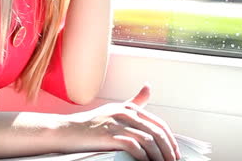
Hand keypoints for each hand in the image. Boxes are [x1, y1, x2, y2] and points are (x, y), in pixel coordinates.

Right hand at [61, 85, 180, 160]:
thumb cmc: (91, 123)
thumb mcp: (115, 109)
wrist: (66, 130)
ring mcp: (117, 124)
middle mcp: (125, 113)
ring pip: (148, 140)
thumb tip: (148, 87)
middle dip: (168, 150)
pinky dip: (144, 157)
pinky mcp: (109, 135)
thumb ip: (134, 101)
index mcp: (129, 108)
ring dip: (159, 156)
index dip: (170, 140)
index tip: (174, 153)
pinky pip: (134, 146)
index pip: (159, 124)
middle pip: (157, 133)